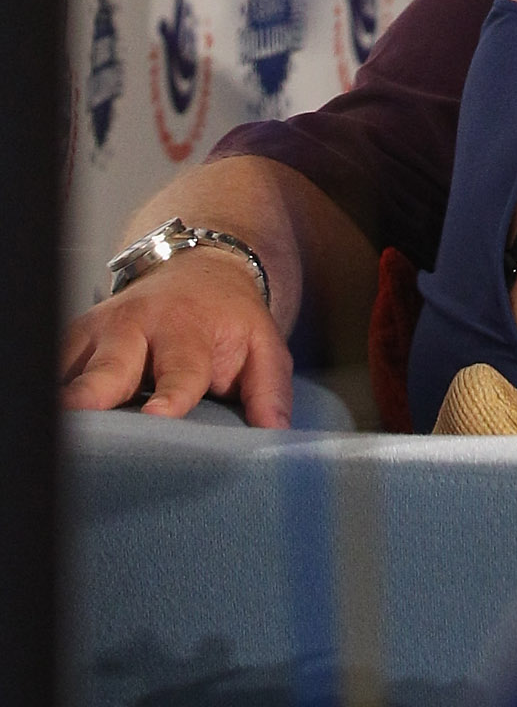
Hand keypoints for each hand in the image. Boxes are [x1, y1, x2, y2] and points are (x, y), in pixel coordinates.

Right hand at [59, 254, 294, 427]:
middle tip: (80, 419)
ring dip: (64, 402)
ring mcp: (98, 333)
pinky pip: (53, 371)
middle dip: (92, 394)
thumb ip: (269, 389)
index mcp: (186, 330)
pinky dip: (52, 396)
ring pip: (69, 371)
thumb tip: (274, 435)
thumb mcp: (262, 343)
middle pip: (107, 368)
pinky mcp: (72, 341)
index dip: (171, 395)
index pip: (180, 370)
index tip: (158, 417)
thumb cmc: (227, 320)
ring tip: (59, 437)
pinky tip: (53, 425)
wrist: (197, 270)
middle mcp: (135, 327)